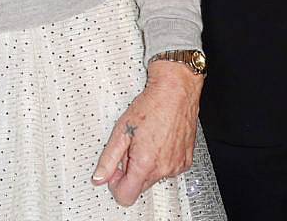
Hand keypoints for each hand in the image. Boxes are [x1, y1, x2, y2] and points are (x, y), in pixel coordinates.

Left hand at [91, 61, 202, 206]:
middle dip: (132, 170)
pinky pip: (169, 169)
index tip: (116, 169)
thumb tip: (99, 177)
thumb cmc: (152, 104)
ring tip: (148, 139)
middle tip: (132, 146)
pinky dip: (162, 159)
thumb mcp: (122, 129)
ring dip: (148, 164)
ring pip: (155, 177)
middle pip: (140, 187)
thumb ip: (108, 158)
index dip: (116, 184)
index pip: (126, 196)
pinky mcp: (186, 160)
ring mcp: (177, 165)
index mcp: (146, 163)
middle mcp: (164, 168)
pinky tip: (161, 139)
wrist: (176, 89)